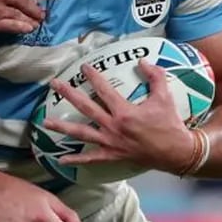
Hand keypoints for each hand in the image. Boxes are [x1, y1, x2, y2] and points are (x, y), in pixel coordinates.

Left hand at [44, 60, 195, 173]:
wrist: (176, 152)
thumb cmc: (170, 124)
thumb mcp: (165, 97)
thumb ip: (155, 76)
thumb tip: (143, 61)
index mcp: (124, 112)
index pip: (104, 90)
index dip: (93, 77)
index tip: (83, 67)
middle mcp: (113, 127)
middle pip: (85, 108)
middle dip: (68, 94)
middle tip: (54, 85)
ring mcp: (110, 142)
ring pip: (81, 134)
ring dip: (62, 128)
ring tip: (45, 122)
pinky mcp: (112, 155)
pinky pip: (91, 158)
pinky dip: (76, 160)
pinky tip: (60, 159)